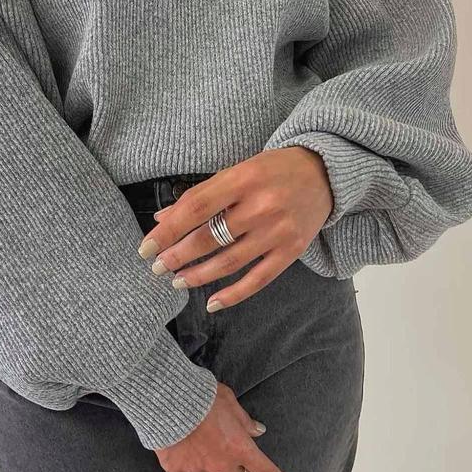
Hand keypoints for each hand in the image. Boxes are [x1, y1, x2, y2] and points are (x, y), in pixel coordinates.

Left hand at [138, 147, 332, 309]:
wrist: (324, 173)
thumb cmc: (273, 169)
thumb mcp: (236, 171)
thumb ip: (201, 194)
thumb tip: (163, 218)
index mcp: (243, 179)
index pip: (196, 208)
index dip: (168, 231)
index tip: (146, 247)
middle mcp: (261, 206)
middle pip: (209, 238)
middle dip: (177, 256)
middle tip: (157, 266)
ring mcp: (278, 231)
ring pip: (229, 261)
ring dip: (198, 275)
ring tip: (176, 281)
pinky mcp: (291, 251)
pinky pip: (258, 279)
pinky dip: (233, 294)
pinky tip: (211, 302)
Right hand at [155, 381, 297, 471]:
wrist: (169, 397)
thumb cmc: (202, 395)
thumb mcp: (230, 400)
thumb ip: (244, 419)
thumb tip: (258, 430)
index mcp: (239, 446)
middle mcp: (221, 462)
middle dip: (240, 470)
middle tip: (236, 461)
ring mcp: (198, 468)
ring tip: (211, 462)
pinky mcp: (176, 468)